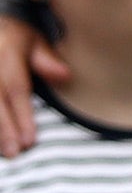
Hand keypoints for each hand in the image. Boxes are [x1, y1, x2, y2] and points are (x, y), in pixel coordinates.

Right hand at [0, 12, 63, 158]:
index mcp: (6, 51)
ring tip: (5, 152)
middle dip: (4, 129)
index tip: (31, 139)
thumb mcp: (34, 41)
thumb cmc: (16, 40)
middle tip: (15, 152)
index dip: (22, 115)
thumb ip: (48, 60)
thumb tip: (66, 77)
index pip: (15, 89)